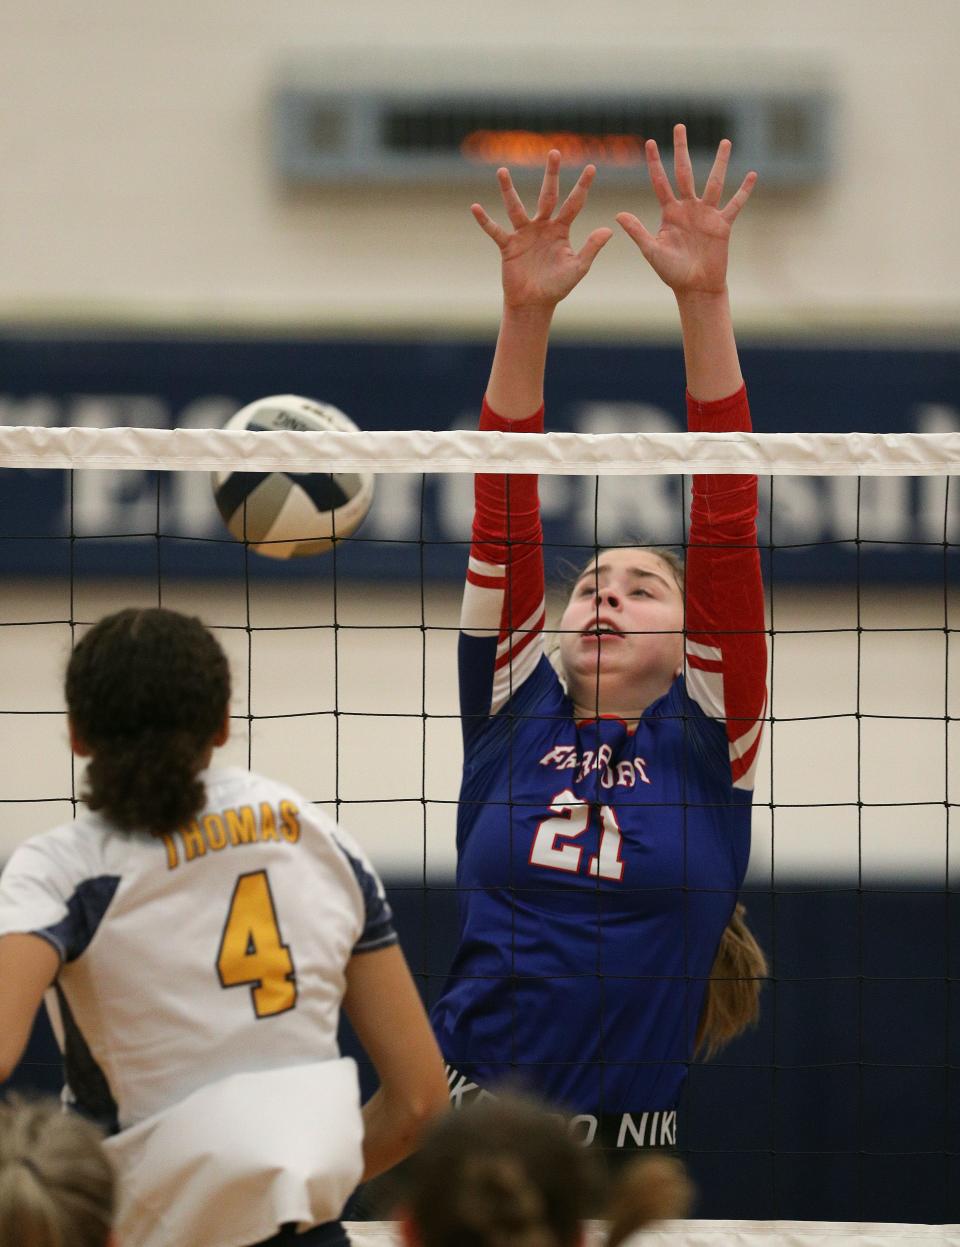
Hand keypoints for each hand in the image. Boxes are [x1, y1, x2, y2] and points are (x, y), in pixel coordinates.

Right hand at [472, 150, 612, 310]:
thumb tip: (608, 229)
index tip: (591, 167)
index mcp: (561, 229)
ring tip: (502, 171)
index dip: (583, 186)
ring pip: (516, 207)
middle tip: (555, 152)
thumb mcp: (578, 268)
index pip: (574, 203)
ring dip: (508, 190)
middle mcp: (542, 226)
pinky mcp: (508, 246)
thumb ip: (591, 248)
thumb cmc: (557, 287)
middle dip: (552, 174)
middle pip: (547, 195)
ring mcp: (524, 234)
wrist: (534, 304)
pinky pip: (495, 231)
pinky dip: (485, 221)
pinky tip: (475, 207)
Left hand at [616, 124, 755, 297]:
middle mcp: (688, 208)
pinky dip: (744, 191)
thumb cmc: (672, 272)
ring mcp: (706, 214)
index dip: (654, 162)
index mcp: (669, 212)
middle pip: (685, 172)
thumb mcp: (652, 251)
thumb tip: (617, 215)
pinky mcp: (722, 225)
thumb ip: (637, 231)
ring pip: (714, 182)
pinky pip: (734, 204)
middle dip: (681, 150)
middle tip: (680, 126)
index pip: (660, 181)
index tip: (649, 142)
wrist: (695, 288)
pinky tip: (752, 175)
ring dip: (720, 162)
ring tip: (725, 142)